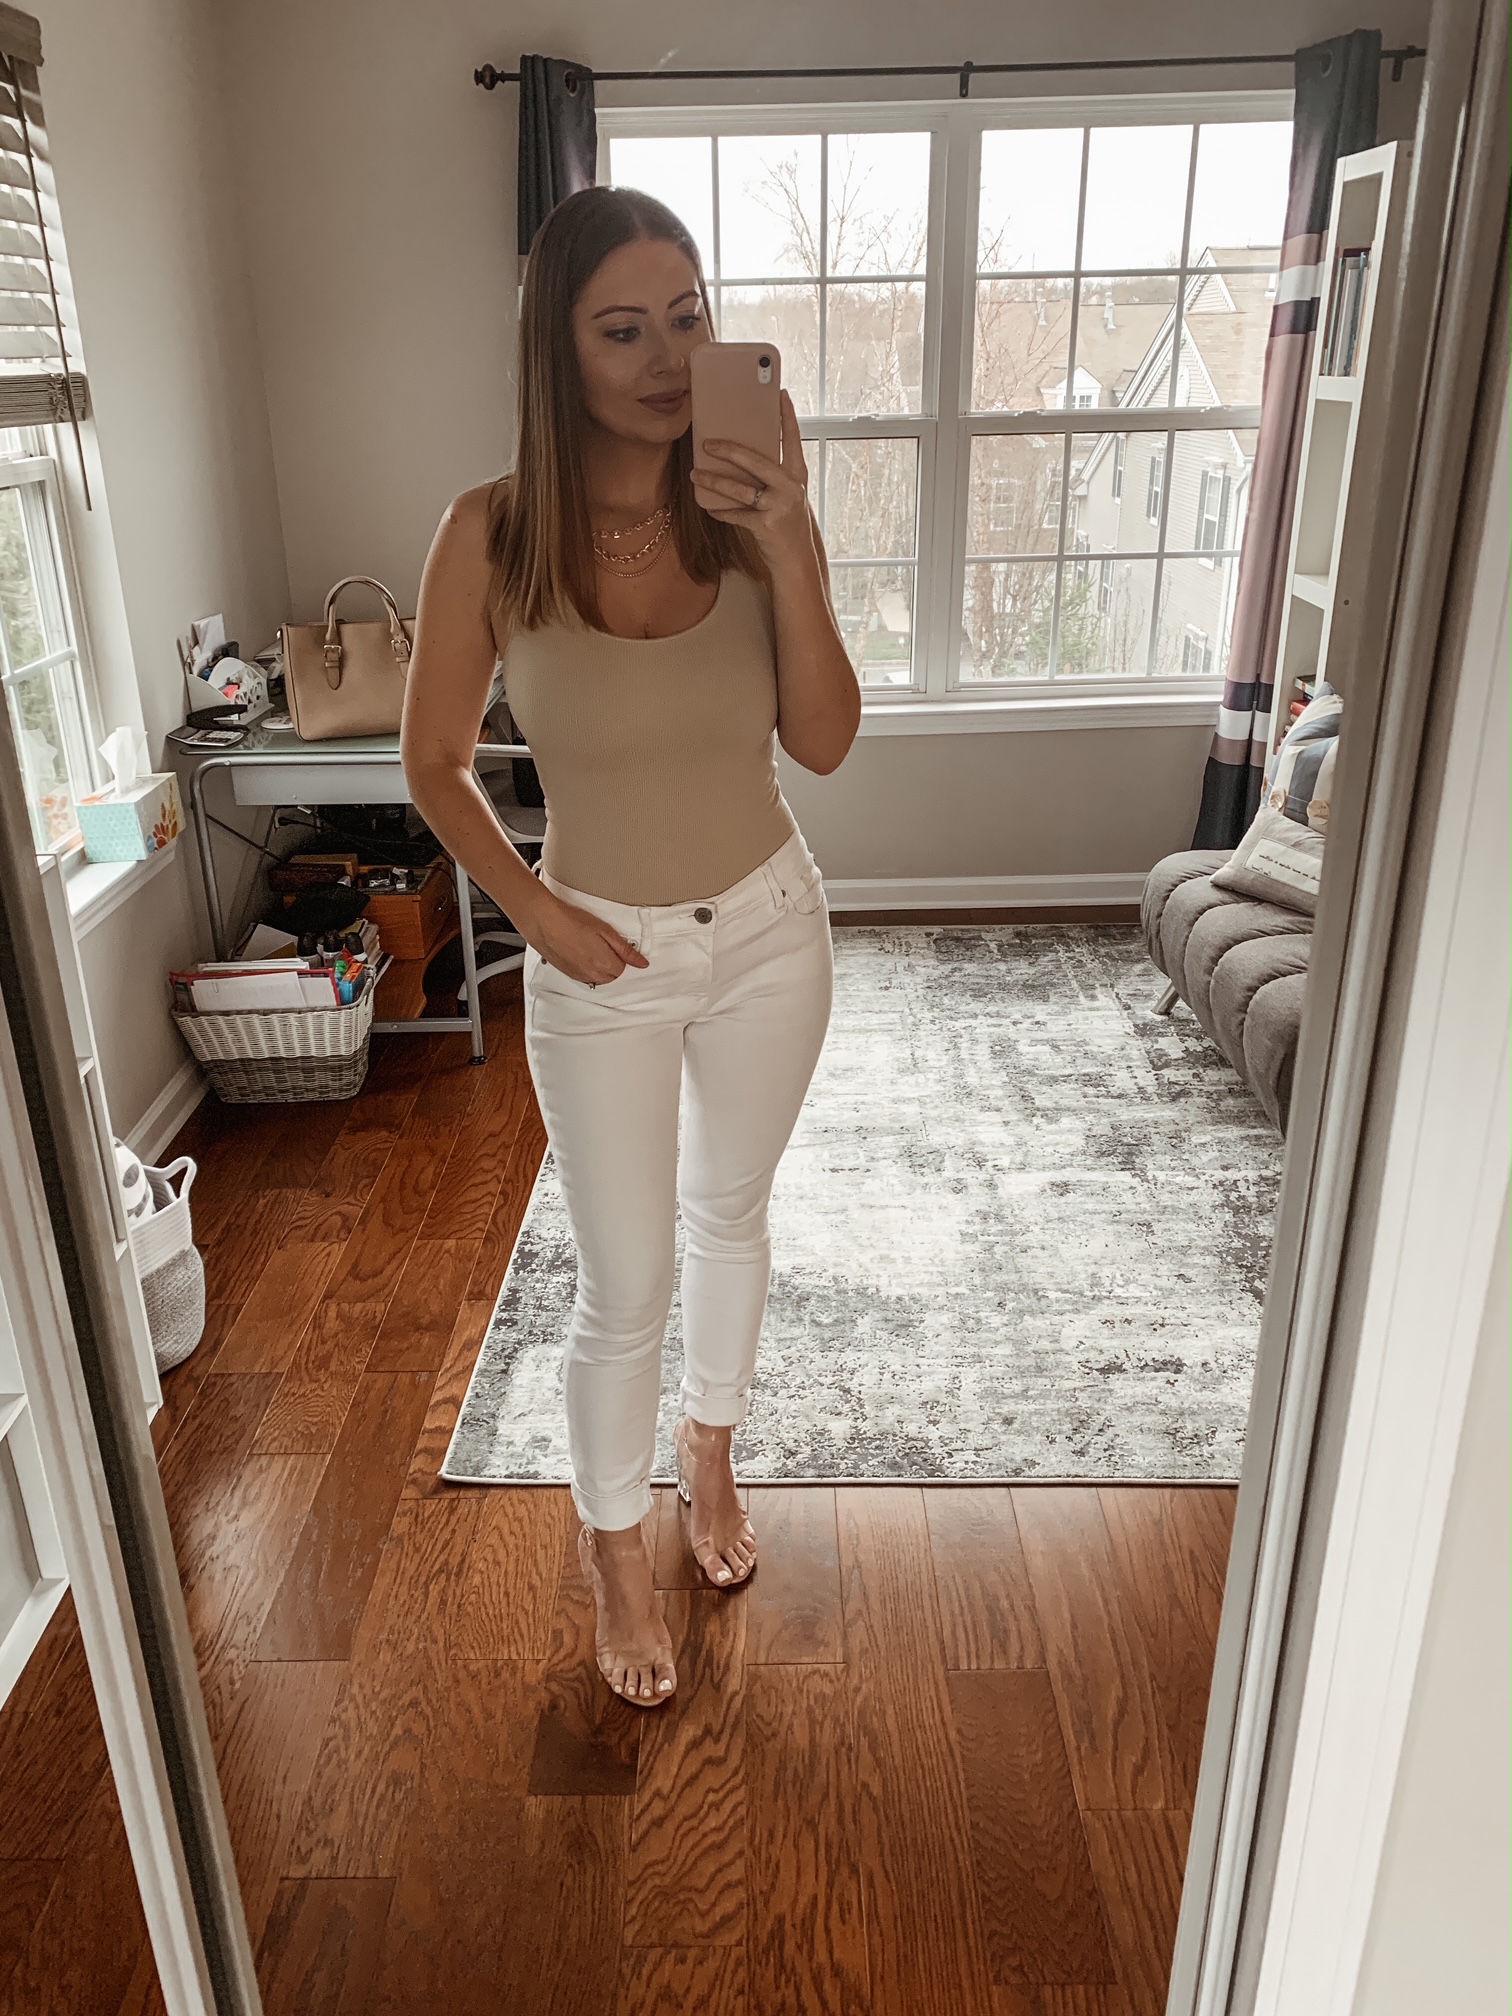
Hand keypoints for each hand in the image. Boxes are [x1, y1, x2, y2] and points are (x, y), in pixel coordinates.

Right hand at [529, 892, 649, 986]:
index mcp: (606, 964)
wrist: (545, 922)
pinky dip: (586, 968)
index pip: (624, 968)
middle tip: (602, 944)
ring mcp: (579, 975)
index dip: (621, 955)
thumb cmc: (573, 921)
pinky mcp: (568, 973)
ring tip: (589, 946)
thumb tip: (642, 963)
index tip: (614, 945)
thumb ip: (626, 950)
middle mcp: (593, 975)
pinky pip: (585, 977)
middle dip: (611, 962)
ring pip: (598, 978)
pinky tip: (580, 952)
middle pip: (612, 975)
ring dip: (599, 966)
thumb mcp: (606, 931)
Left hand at [692, 391, 812, 571]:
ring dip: (714, 481)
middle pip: (756, 461)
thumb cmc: (787, 521)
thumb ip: (771, 475)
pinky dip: (721, 511)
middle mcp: (790, 488)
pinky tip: (710, 507)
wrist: (797, 559)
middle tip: (707, 442)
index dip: (787, 417)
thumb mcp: (786, 494)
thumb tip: (738, 455)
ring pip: (740, 489)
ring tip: (696, 474)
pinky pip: (736, 514)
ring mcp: (779, 507)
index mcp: (797, 475)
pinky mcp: (766, 526)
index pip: (793, 440)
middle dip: (729, 450)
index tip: (780, 395)